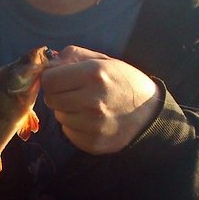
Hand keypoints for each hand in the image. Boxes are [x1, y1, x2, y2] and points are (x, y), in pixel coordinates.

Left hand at [41, 45, 159, 153]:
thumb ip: (74, 56)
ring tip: (87, 107)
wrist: (150, 114)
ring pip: (59, 116)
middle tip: (75, 93)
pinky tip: (91, 120)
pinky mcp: (92, 143)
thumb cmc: (125, 83)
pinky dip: (75, 126)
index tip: (61, 80)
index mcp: (93, 74)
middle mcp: (91, 100)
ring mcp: (92, 125)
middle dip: (59, 94)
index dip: (52, 78)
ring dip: (67, 111)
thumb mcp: (104, 60)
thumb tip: (48, 64)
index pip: (49, 79)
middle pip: (50, 99)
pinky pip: (68, 132)